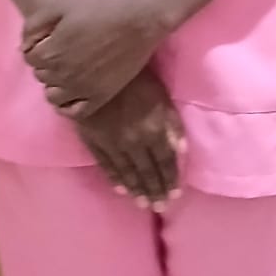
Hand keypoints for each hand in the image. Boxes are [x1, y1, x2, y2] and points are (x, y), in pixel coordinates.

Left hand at [22, 0, 159, 116]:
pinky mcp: (100, 97)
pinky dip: (68, 106)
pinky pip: (74, 112)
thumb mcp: (59, 5)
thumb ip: (34, 25)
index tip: (52, 39)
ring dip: (55, 84)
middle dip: (48, 64)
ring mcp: (81, 89)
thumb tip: (23, 47)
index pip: (30, 58)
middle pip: (41, 76)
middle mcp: (61, 75)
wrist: (137, 20)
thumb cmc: (99, 8)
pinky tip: (73, 94)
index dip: (39, 47)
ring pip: (53, 96)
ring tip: (69, 71)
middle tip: (64, 51)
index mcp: (50, 53)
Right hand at [76, 69, 185, 209]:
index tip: (173, 197)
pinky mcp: (93, 141)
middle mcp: (134, 143)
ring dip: (136, 190)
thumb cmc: (137, 78)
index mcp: (154, 131)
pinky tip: (121, 189)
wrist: (95, 68)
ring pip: (127, 173)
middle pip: (147, 172)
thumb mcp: (162, 97)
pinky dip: (114, 179)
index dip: (170, 180)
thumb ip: (173, 125)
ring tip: (142, 204)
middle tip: (159, 207)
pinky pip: (106, 165)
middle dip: (154, 191)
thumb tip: (182, 151)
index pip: (165, 163)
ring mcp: (112, 144)